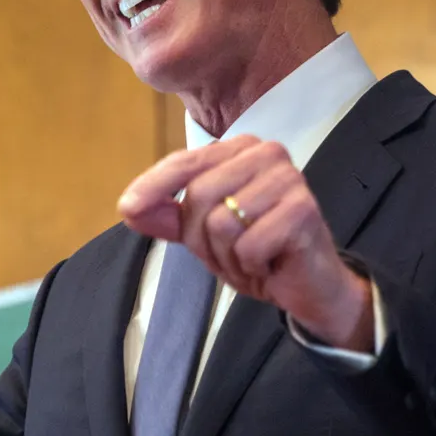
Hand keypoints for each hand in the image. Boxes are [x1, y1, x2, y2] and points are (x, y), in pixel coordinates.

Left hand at [118, 136, 374, 351]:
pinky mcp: (303, 210)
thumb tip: (130, 207)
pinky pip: (248, 244)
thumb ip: (169, 216)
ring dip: (228, 255)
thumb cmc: (257, 251)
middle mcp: (266, 153)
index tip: (127, 207)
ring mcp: (288, 178)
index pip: (184, 163)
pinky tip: (269, 263)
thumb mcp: (203, 233)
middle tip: (229, 253)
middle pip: (199, 195)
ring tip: (251, 258)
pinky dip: (250, 265)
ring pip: (221, 221)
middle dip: (203, 238)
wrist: (308, 286)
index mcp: (240, 149)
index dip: (153, 186)